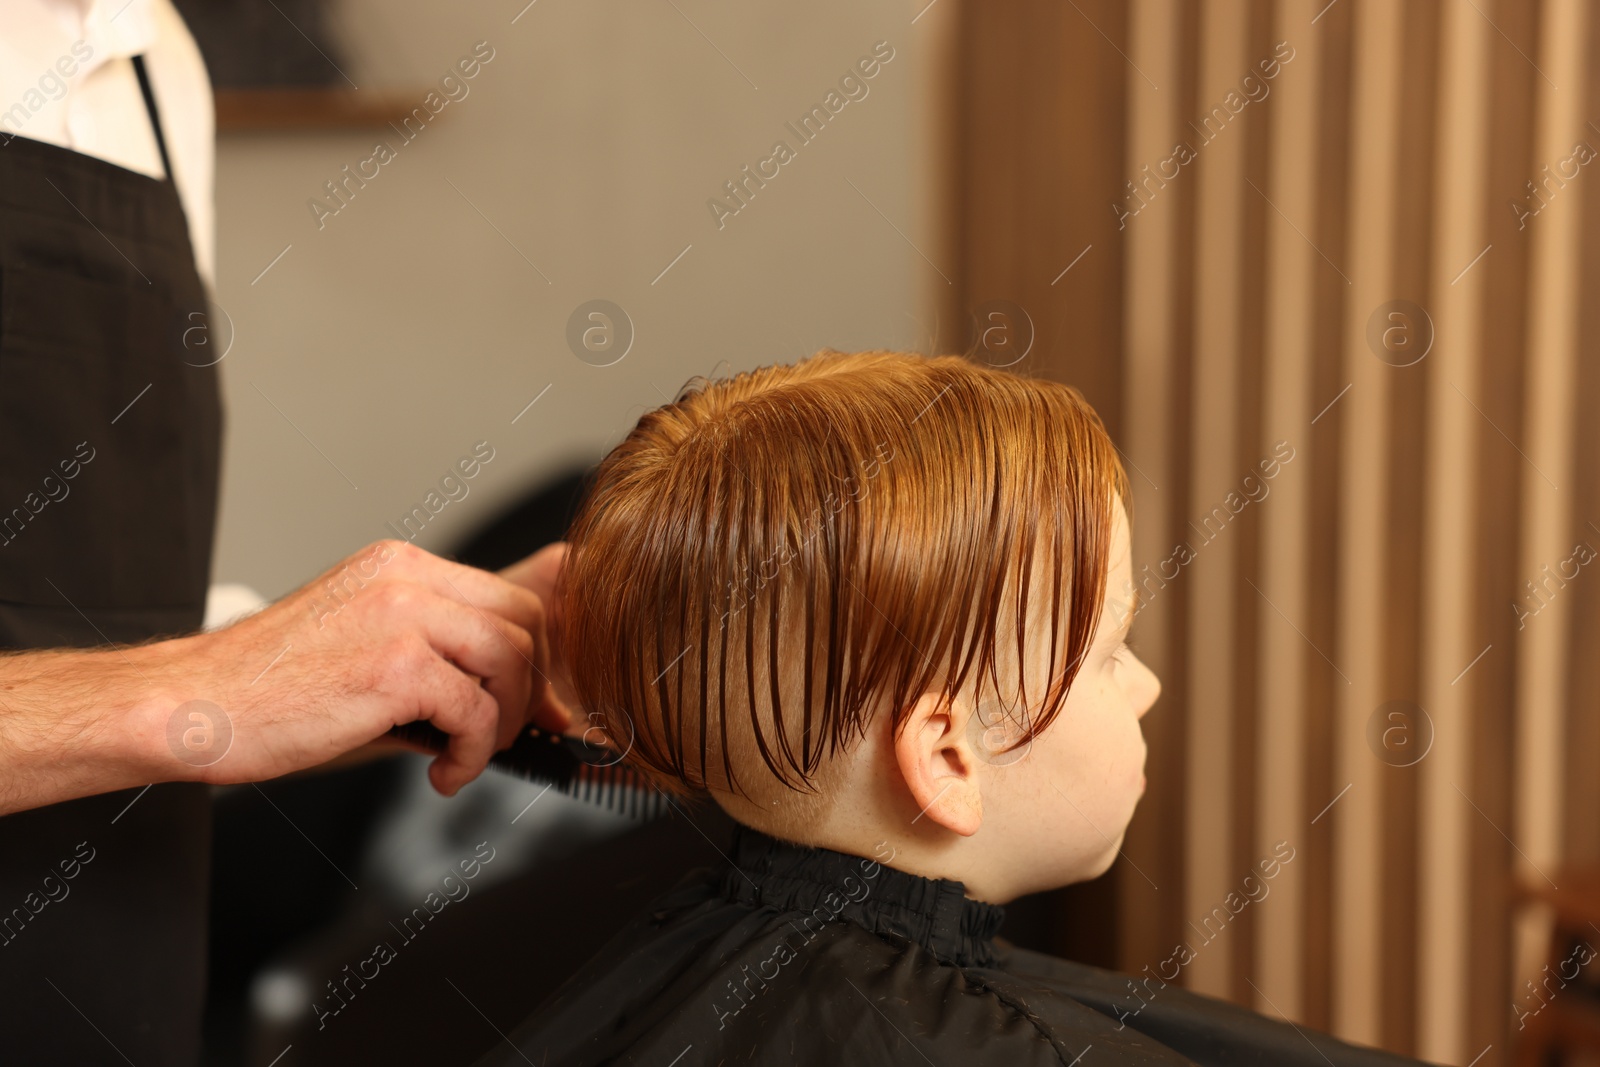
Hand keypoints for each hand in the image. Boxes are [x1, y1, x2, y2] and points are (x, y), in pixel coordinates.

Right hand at [142, 539, 573, 795]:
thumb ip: (427, 648)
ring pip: (511, 659)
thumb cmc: (269, 688)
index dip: (536, 654)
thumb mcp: (359, 640)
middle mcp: (406, 577)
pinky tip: (443, 774)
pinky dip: (475, 752)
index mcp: (399, 565)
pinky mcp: (395, 668)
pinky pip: (477, 710)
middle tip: (513, 734)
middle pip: (523, 621)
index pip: (506, 595)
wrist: (193, 704)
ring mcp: (402, 617)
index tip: (543, 700)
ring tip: (469, 754)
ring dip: (507, 720)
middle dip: (532, 686)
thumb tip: (501, 693)